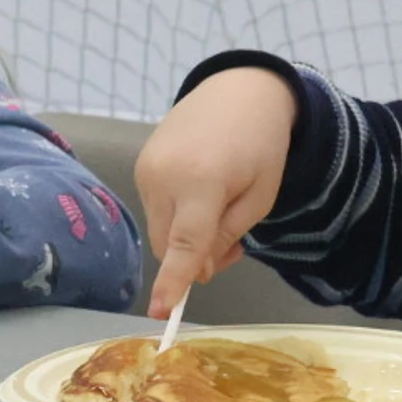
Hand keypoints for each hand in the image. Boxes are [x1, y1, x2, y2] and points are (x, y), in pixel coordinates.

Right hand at [135, 67, 296, 318]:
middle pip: (168, 245)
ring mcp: (147, 169)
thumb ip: (229, 236)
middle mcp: (165, 176)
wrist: (238, 89)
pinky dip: (175, 217)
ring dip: (184, 238)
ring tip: (219, 209)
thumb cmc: (262, 144)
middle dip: (195, 258)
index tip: (161, 312)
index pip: (185, 243)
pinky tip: (200, 193)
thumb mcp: (261, 196)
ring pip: (159, 232)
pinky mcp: (140, 165)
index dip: (174, 280)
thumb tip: (200, 272)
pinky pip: (154, 210)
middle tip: (234, 247)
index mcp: (203, 182)